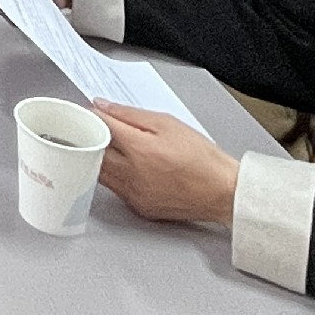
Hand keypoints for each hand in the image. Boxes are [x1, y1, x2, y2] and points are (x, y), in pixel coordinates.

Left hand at [93, 101, 240, 224]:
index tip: (91, 111)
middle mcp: (132, 175)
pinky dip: (114, 176)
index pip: (102, 127)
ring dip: (100, 158)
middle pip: (94, 152)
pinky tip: (126, 167)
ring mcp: (134, 194)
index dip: (94, 115)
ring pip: (100, 173)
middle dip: (92, 137)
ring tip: (112, 147)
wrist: (223, 192)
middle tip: (97, 128)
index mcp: (139, 150)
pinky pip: (115, 189)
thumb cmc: (202, 158)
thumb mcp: (167, 123)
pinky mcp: (139, 208)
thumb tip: (104, 107)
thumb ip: (130, 114)